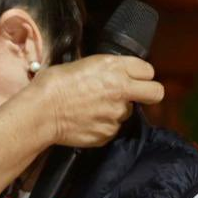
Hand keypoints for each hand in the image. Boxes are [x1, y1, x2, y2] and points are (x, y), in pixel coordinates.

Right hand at [33, 55, 163, 147]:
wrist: (41, 112)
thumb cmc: (54, 84)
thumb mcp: (82, 64)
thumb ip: (106, 70)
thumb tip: (111, 74)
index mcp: (116, 68)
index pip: (148, 71)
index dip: (140, 75)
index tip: (133, 79)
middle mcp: (122, 90)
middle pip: (156, 93)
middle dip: (148, 94)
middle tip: (135, 96)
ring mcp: (117, 114)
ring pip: (128, 113)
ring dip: (116, 111)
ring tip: (92, 108)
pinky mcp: (109, 133)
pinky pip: (112, 129)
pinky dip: (102, 125)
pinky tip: (86, 120)